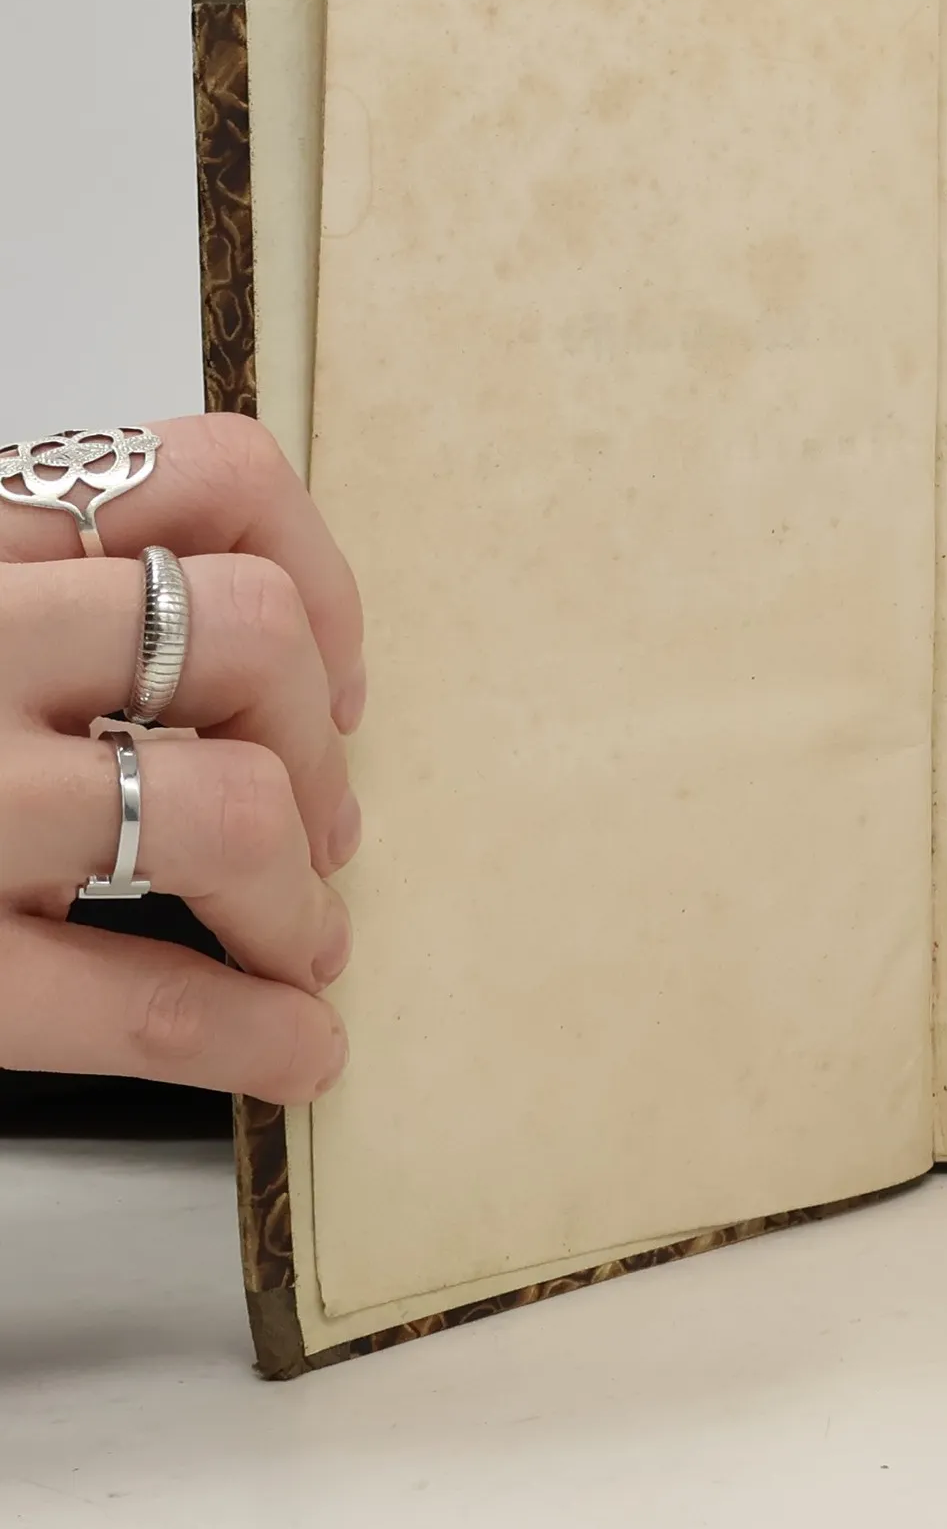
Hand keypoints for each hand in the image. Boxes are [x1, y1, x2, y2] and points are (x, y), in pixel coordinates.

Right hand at [0, 414, 363, 1100]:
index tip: (328, 668)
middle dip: (317, 746)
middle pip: (250, 636)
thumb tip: (256, 681)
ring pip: (228, 807)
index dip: (316, 576)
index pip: (206, 476)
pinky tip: (290, 1052)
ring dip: (298, 895)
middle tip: (320, 823)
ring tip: (298, 943)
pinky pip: (135, 997)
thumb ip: (35, 609)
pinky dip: (251, 1030)